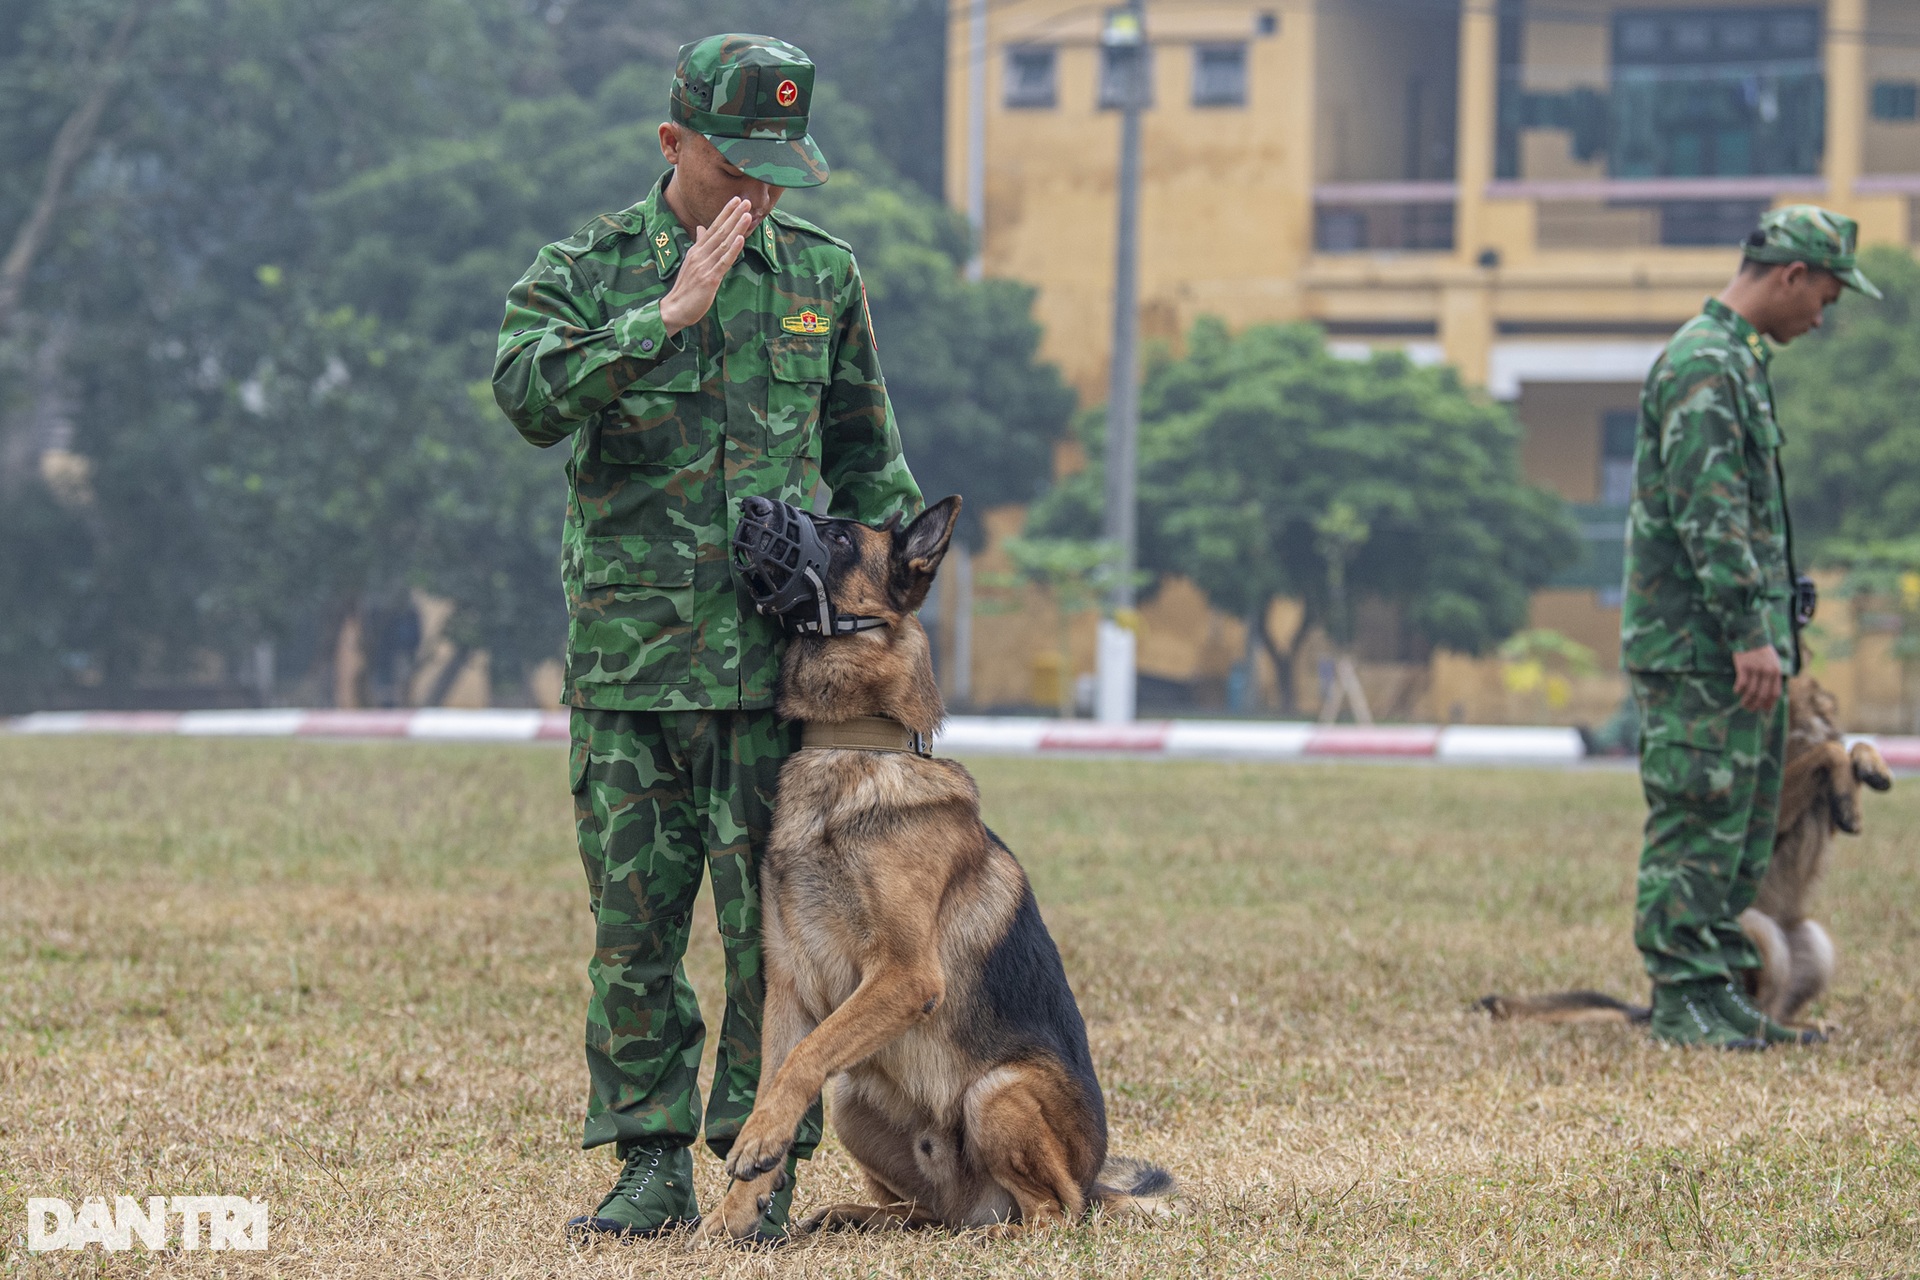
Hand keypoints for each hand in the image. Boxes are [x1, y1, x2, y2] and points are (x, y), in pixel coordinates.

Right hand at [659, 197, 753, 336]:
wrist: (675, 309)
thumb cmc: (686, 288)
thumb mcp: (691, 262)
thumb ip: (699, 245)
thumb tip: (701, 227)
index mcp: (697, 250)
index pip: (713, 227)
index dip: (725, 213)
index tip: (736, 200)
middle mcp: (700, 254)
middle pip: (719, 231)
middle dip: (733, 215)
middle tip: (746, 200)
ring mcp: (704, 266)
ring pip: (723, 244)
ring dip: (736, 228)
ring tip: (747, 214)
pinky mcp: (710, 279)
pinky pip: (723, 262)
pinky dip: (733, 250)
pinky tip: (741, 239)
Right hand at [1732, 643, 1782, 713]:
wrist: (1751, 635)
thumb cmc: (1760, 650)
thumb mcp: (1772, 661)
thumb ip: (1772, 675)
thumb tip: (1769, 692)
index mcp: (1776, 671)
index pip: (1775, 692)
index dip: (1770, 703)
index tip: (1764, 710)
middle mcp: (1767, 672)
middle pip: (1763, 694)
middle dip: (1757, 705)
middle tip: (1751, 709)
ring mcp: (1756, 669)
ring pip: (1752, 691)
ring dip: (1747, 700)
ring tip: (1743, 704)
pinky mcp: (1744, 666)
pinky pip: (1742, 682)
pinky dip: (1739, 689)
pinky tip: (1736, 691)